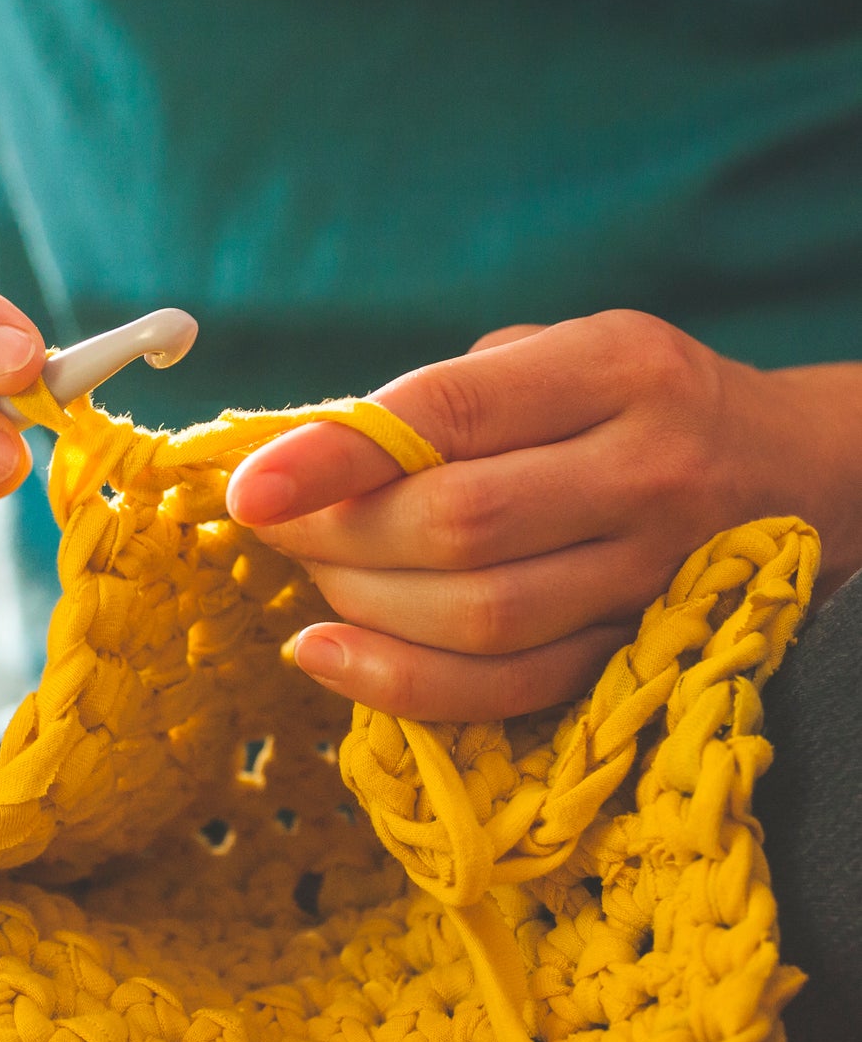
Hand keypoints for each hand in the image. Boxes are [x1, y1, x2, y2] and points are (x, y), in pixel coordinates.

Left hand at [228, 310, 861, 721]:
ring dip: (360, 606)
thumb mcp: (556, 353)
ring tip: (308, 577)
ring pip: (480, 617)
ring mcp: (654, 572)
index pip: (454, 414)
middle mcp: (647, 470)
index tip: (250, 486)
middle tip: (272, 525)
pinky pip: (511, 688)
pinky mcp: (641, 647)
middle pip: (459, 526)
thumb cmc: (633, 398)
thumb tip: (306, 454)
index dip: (339, 454)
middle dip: (335, 534)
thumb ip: (449, 395)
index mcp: (616, 368)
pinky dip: (404, 684)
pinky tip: (328, 656)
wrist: (790, 468)